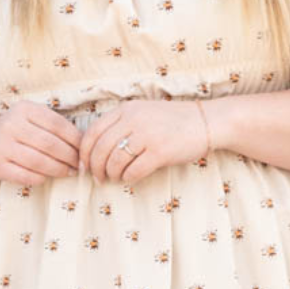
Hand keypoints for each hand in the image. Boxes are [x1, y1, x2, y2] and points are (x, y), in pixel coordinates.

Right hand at [0, 101, 84, 185]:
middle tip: (80, 165)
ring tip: (69, 172)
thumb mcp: (34, 120)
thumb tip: (86, 145)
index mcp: (23, 109)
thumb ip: (57, 127)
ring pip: (39, 162)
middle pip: (50, 144)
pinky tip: (48, 177)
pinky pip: (27, 176)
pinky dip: (42, 178)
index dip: (75, 139)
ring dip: (59, 169)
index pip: (57, 124)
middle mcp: (10, 125)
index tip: (85, 150)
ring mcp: (2, 146)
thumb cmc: (20, 132)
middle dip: (70, 157)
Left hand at [81, 99, 209, 183]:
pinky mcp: (160, 152)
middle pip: (101, 149)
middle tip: (98, 178)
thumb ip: (121, 124)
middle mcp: (134, 119)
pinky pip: (134, 171)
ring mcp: (147, 135)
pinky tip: (130, 178)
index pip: (93, 132)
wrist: (205, 122)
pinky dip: (128, 178)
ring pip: (115, 161)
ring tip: (115, 178)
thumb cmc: (172, 121)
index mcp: (126, 109)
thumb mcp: (143, 113)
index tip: (84, 165)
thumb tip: (96, 151)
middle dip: (95, 168)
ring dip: (111, 174)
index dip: (84, 152)